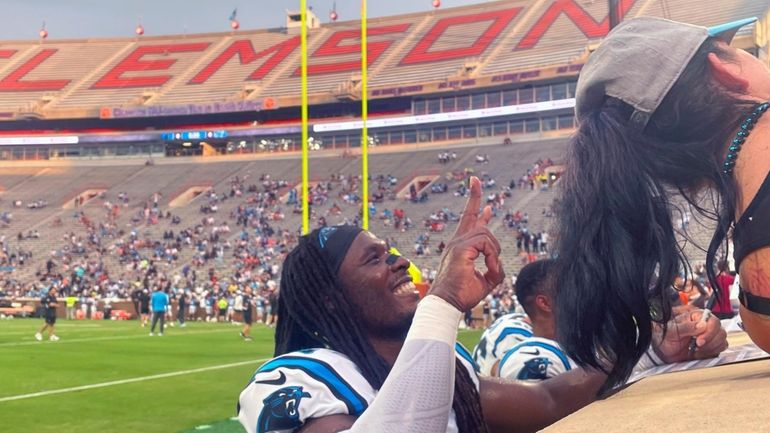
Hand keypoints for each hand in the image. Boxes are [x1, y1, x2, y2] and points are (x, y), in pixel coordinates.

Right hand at [428, 176, 503, 310]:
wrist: (447, 305)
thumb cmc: (462, 296)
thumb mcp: (485, 280)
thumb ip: (493, 267)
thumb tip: (498, 261)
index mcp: (461, 247)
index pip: (468, 219)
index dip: (474, 202)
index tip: (474, 183)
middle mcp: (457, 242)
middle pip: (470, 214)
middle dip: (474, 196)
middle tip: (474, 178)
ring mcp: (456, 244)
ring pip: (486, 234)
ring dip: (494, 252)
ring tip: (491, 268)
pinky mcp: (459, 248)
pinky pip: (486, 244)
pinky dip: (492, 258)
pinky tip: (489, 269)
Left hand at [652, 305, 727, 362]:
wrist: (663, 351)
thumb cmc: (665, 337)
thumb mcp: (672, 330)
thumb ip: (686, 327)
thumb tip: (702, 325)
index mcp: (696, 316)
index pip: (713, 321)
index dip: (709, 332)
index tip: (699, 341)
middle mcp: (705, 325)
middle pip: (720, 332)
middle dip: (709, 342)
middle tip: (697, 346)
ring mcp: (710, 336)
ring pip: (722, 341)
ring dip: (710, 348)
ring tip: (695, 350)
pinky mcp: (711, 346)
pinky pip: (720, 349)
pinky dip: (711, 353)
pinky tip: (699, 354)